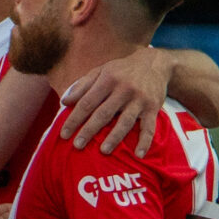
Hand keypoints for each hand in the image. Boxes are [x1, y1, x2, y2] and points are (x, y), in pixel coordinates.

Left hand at [58, 45, 173, 155]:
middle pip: (103, 113)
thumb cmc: (121, 70)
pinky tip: (138, 154)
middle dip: (89, 130)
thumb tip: (64, 102)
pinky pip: (149, 127)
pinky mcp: (153, 108)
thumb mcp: (101, 71)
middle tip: (77, 146)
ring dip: (114, 137)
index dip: (74, 119)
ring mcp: (139, 99)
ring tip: (103, 151)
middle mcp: (124, 89)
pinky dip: (145, 141)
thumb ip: (82, 85)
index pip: (87, 102)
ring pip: (125, 121)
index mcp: (108, 80)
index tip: (64, 134)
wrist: (154, 63)